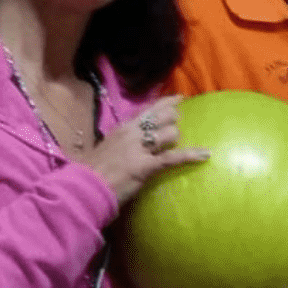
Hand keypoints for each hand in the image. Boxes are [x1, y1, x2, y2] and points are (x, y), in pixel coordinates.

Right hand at [86, 95, 209, 205]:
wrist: (82, 188)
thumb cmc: (89, 173)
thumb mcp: (104, 149)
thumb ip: (119, 143)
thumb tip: (129, 144)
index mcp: (123, 128)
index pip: (148, 110)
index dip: (166, 103)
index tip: (179, 99)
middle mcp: (133, 134)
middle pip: (163, 117)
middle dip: (174, 121)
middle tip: (178, 128)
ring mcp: (139, 149)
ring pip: (170, 134)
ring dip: (176, 139)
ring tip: (179, 146)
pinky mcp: (145, 166)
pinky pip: (173, 158)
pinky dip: (191, 155)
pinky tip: (205, 155)